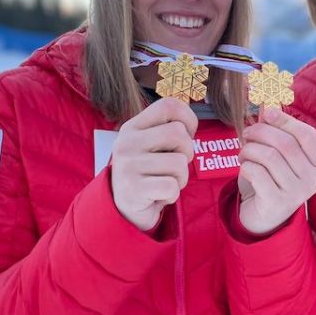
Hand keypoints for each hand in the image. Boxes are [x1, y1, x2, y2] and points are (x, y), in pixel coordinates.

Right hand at [110, 98, 197, 230]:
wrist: (124, 209)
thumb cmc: (147, 172)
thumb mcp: (151, 144)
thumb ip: (167, 128)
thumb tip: (190, 117)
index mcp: (133, 127)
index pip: (169, 105)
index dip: (188, 118)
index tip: (188, 135)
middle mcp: (127, 143)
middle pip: (178, 133)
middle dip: (187, 152)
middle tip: (175, 165)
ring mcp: (128, 166)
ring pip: (179, 163)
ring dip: (180, 178)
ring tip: (165, 182)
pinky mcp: (133, 189)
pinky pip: (172, 187)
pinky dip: (172, 195)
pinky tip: (159, 196)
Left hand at [237, 107, 315, 234]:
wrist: (262, 219)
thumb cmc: (270, 181)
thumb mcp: (276, 156)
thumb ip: (275, 132)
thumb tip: (268, 104)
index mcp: (315, 164)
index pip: (307, 135)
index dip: (286, 120)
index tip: (267, 112)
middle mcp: (311, 179)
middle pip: (285, 144)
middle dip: (261, 133)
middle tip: (246, 134)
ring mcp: (296, 193)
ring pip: (269, 157)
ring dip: (250, 150)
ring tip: (244, 154)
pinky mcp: (276, 203)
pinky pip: (257, 173)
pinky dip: (246, 166)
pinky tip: (245, 169)